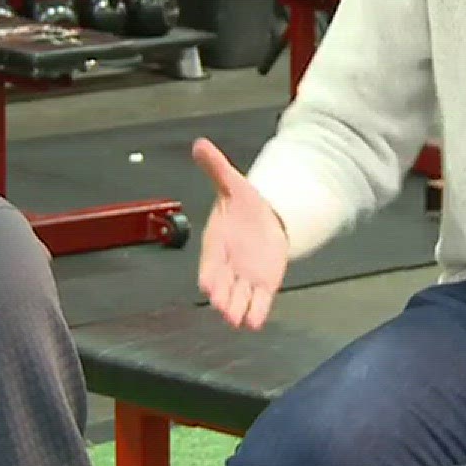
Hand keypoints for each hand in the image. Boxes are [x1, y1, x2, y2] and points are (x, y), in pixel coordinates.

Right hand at [192, 138, 288, 330]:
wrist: (265, 219)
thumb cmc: (243, 206)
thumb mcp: (233, 184)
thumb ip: (216, 168)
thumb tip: (200, 144)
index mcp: (216, 245)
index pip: (209, 263)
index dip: (209, 274)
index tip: (208, 284)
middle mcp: (228, 267)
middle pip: (222, 287)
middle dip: (222, 297)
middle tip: (222, 305)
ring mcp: (245, 279)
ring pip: (238, 300)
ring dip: (238, 309)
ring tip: (238, 318)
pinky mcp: (263, 286)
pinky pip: (257, 304)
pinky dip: (256, 313)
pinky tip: (254, 321)